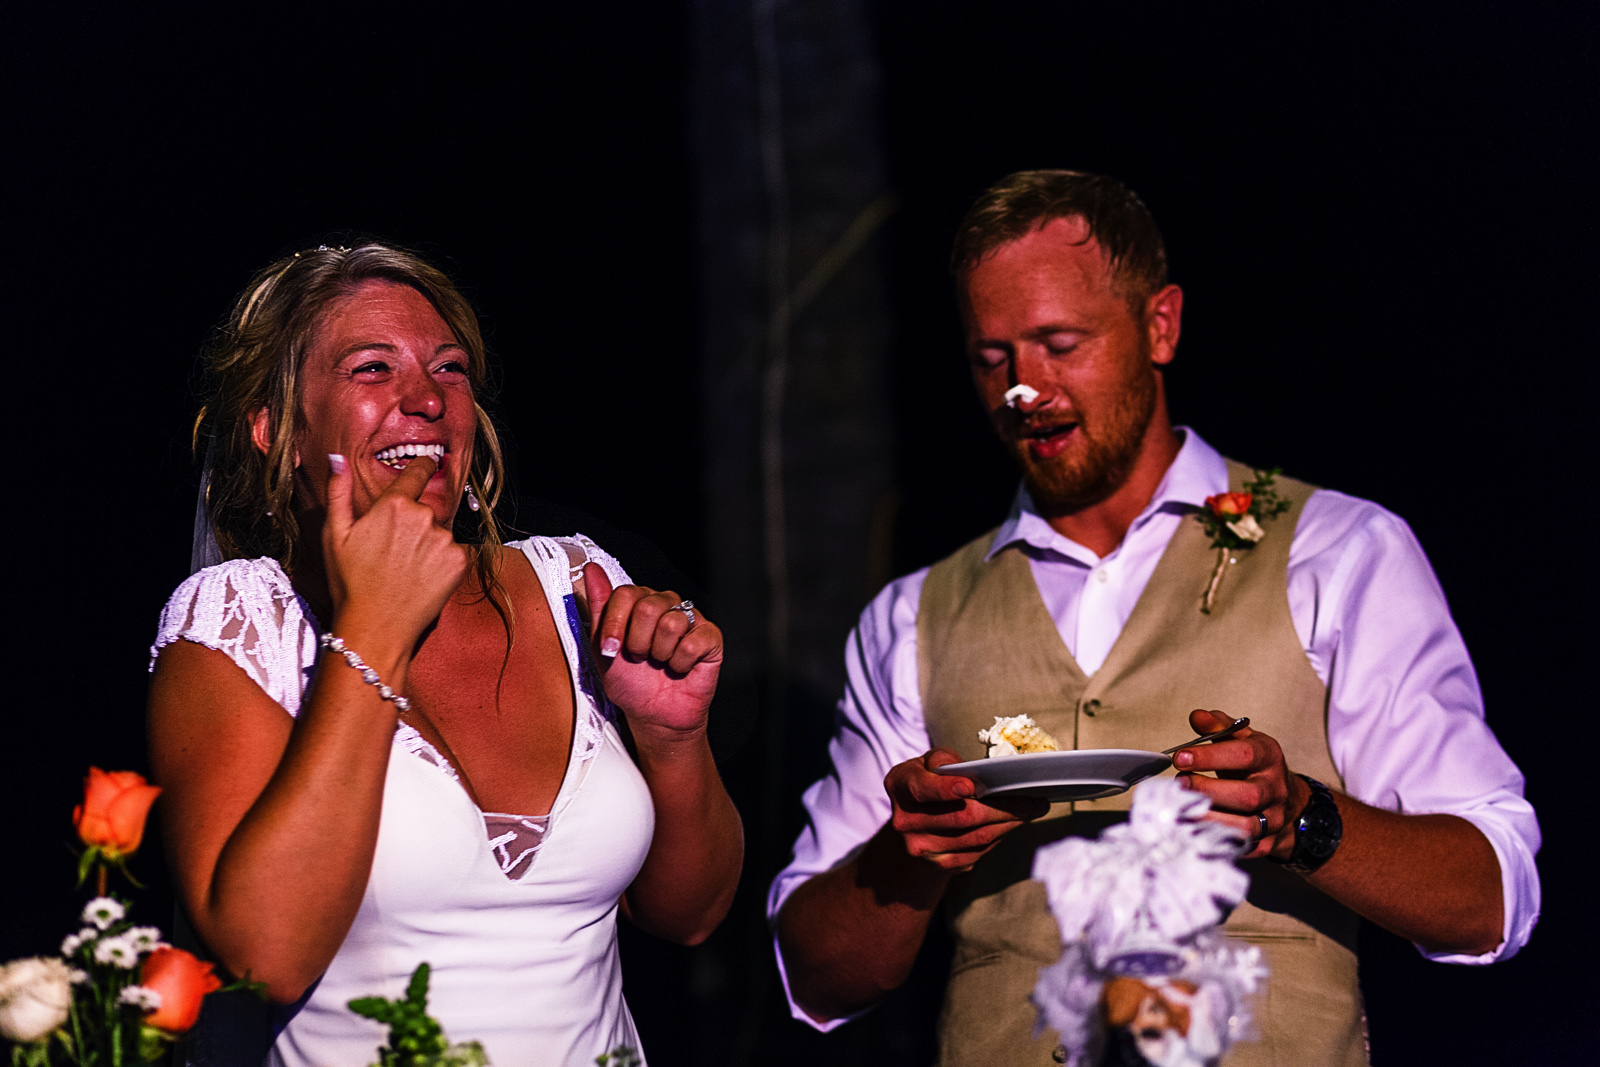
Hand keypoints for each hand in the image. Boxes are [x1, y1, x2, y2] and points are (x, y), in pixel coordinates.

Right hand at [322, 454, 468, 648]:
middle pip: (425, 510)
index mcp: (393, 504)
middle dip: (414, 523)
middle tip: (393, 552)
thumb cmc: (350, 583)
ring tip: (406, 570)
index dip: (422, 465)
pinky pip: (455, 553)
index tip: (427, 462)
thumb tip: (338, 458)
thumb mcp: (334, 535)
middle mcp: (423, 516)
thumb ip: (338, 492)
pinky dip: (442, 563)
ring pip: (439, 533)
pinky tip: (422, 579)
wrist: (375, 627)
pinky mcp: (460, 561)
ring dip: (428, 545)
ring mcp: (444, 539)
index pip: (418, 471)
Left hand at [584, 562, 722, 740]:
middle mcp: (666, 605)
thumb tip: (591, 569)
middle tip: (640, 657)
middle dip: (637, 642)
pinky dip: (680, 663)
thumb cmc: (631, 682)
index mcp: (640, 603)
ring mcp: (690, 619)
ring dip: (659, 654)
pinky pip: (693, 642)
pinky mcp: (710, 637)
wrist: (655, 715)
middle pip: (648, 606)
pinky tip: (679, 667)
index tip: (610, 649)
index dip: (615, 624)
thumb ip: (599, 607)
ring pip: (671, 623)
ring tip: (661, 662)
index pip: (625, 594)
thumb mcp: (603, 648)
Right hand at [884, 748, 1048, 870]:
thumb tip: (976, 776)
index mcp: (900, 786)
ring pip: (977, 837)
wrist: (915, 821)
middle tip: (1032, 800)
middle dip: (1002, 808)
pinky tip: (1012, 823)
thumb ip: (946, 761)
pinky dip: (1000, 836)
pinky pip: (979, 852)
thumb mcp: (929, 761)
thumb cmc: (929, 780)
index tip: (970, 787)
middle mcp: (905, 821)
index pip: (922, 789)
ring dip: (1009, 823)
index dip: (945, 789)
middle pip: (961, 817)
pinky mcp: (941, 865)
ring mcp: (922, 848)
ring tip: (1031, 809)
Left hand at [1172, 708, 1308, 860]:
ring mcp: (1274, 819)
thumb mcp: (1242, 739)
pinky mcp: (1267, 844)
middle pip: (1247, 795)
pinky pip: (1243, 849)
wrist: (1286, 800)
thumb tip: (1197, 716)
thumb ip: (1219, 727)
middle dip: (1208, 791)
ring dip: (1210, 819)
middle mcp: (1275, 790)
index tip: (1180, 757)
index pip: (1244, 755)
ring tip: (1182, 810)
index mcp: (1269, 757)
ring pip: (1246, 827)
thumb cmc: (1253, 766)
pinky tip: (1193, 832)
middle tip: (1179, 785)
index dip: (1211, 756)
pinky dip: (1217, 842)